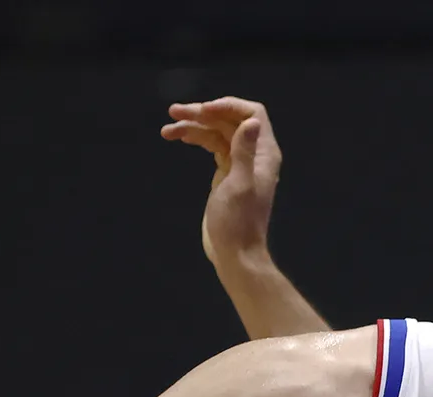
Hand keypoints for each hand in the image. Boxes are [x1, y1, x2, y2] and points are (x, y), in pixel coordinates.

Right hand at [162, 97, 282, 266]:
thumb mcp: (240, 185)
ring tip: (167, 128)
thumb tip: (251, 121)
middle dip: (203, 113)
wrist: (234, 253)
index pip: (252, 114)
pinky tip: (176, 137)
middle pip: (229, 120)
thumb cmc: (238, 223)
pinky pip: (210, 145)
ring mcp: (238, 162)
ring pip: (216, 132)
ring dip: (192, 126)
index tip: (202, 110)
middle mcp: (254, 153)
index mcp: (264, 154)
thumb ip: (244, 152)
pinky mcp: (225, 171)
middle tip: (174, 112)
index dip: (228, 106)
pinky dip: (194, 138)